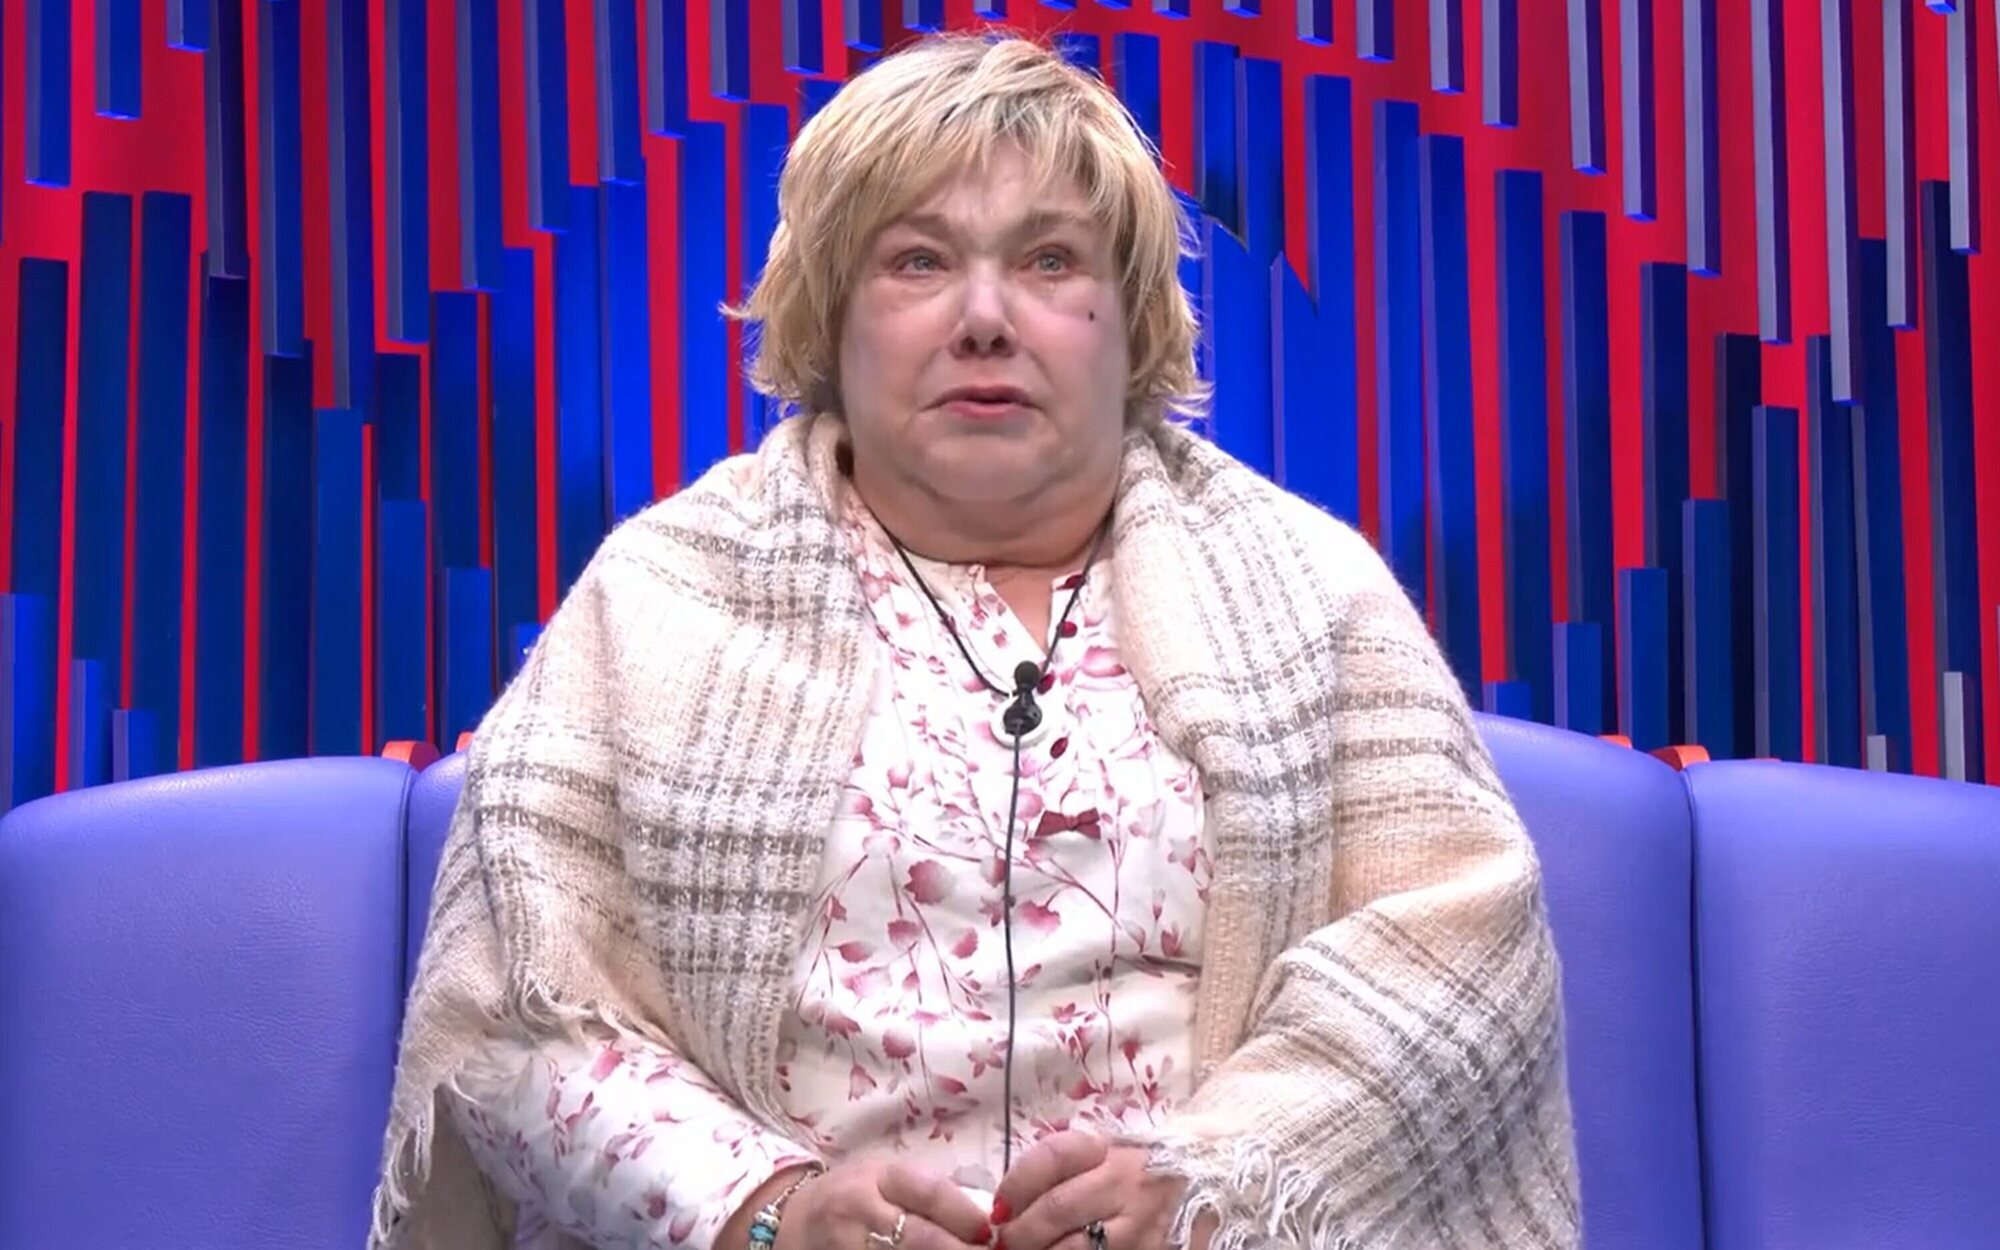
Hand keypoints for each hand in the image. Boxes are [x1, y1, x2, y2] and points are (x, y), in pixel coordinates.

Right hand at [772, 1157, 992, 1249]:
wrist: (783, 1225)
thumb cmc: (846, 1199)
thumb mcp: (880, 1180)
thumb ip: (924, 1195)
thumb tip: (984, 1221)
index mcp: (877, 1178)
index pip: (931, 1193)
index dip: (966, 1216)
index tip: (989, 1235)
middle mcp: (860, 1212)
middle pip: (921, 1239)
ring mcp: (846, 1248)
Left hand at [991, 1132, 1183, 1249]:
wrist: (1197, 1188)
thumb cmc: (1133, 1172)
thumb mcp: (1101, 1156)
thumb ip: (1057, 1172)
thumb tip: (1003, 1208)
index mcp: (1108, 1149)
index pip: (1052, 1157)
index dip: (1016, 1184)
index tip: (998, 1209)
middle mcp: (1126, 1182)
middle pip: (1058, 1208)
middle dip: (1020, 1233)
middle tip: (1004, 1243)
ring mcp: (1141, 1223)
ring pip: (1078, 1249)